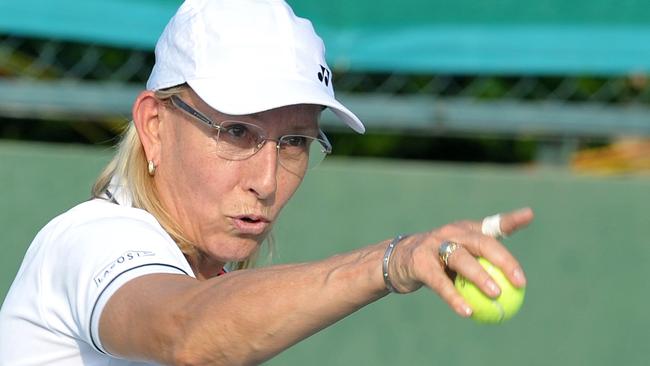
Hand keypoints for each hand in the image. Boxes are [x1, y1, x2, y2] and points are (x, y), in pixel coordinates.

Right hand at [387, 207, 533, 316]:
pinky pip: (440, 282)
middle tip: (519, 281)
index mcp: (464, 230)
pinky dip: (454, 297)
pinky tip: (467, 311)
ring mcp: (433, 245)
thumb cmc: (437, 261)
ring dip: (480, 276)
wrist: (396, 261)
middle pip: (481, 242)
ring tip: (496, 294)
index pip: (491, 224)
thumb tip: (517, 286)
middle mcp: (450, 232)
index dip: (510, 220)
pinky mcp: (420, 262)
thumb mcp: (459, 256)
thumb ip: (483, 265)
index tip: (529, 216)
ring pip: (461, 259)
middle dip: (503, 260)